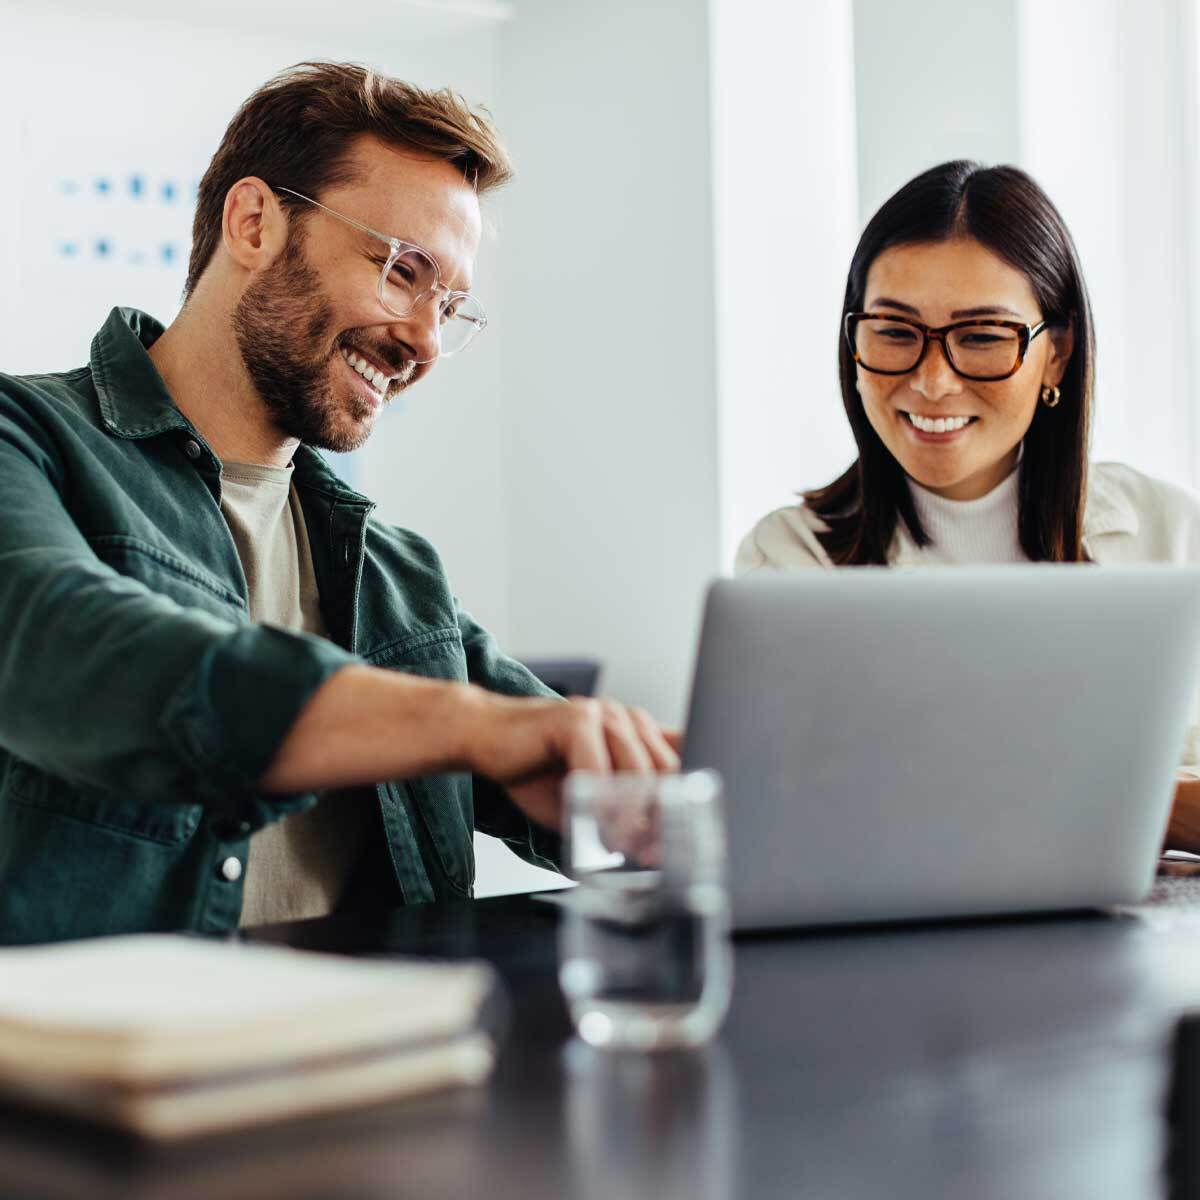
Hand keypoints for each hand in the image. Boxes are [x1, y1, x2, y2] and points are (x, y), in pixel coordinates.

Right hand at [462, 693, 679, 830]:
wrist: (483, 737)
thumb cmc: (535, 768)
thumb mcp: (588, 797)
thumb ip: (620, 813)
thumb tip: (652, 849)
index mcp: (637, 733)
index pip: (682, 761)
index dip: (686, 802)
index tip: (683, 839)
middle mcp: (627, 719)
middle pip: (666, 770)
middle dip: (662, 817)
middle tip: (653, 854)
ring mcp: (603, 714)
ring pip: (637, 770)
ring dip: (632, 816)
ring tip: (625, 847)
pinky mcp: (575, 718)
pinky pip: (598, 767)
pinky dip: (598, 803)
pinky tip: (593, 825)